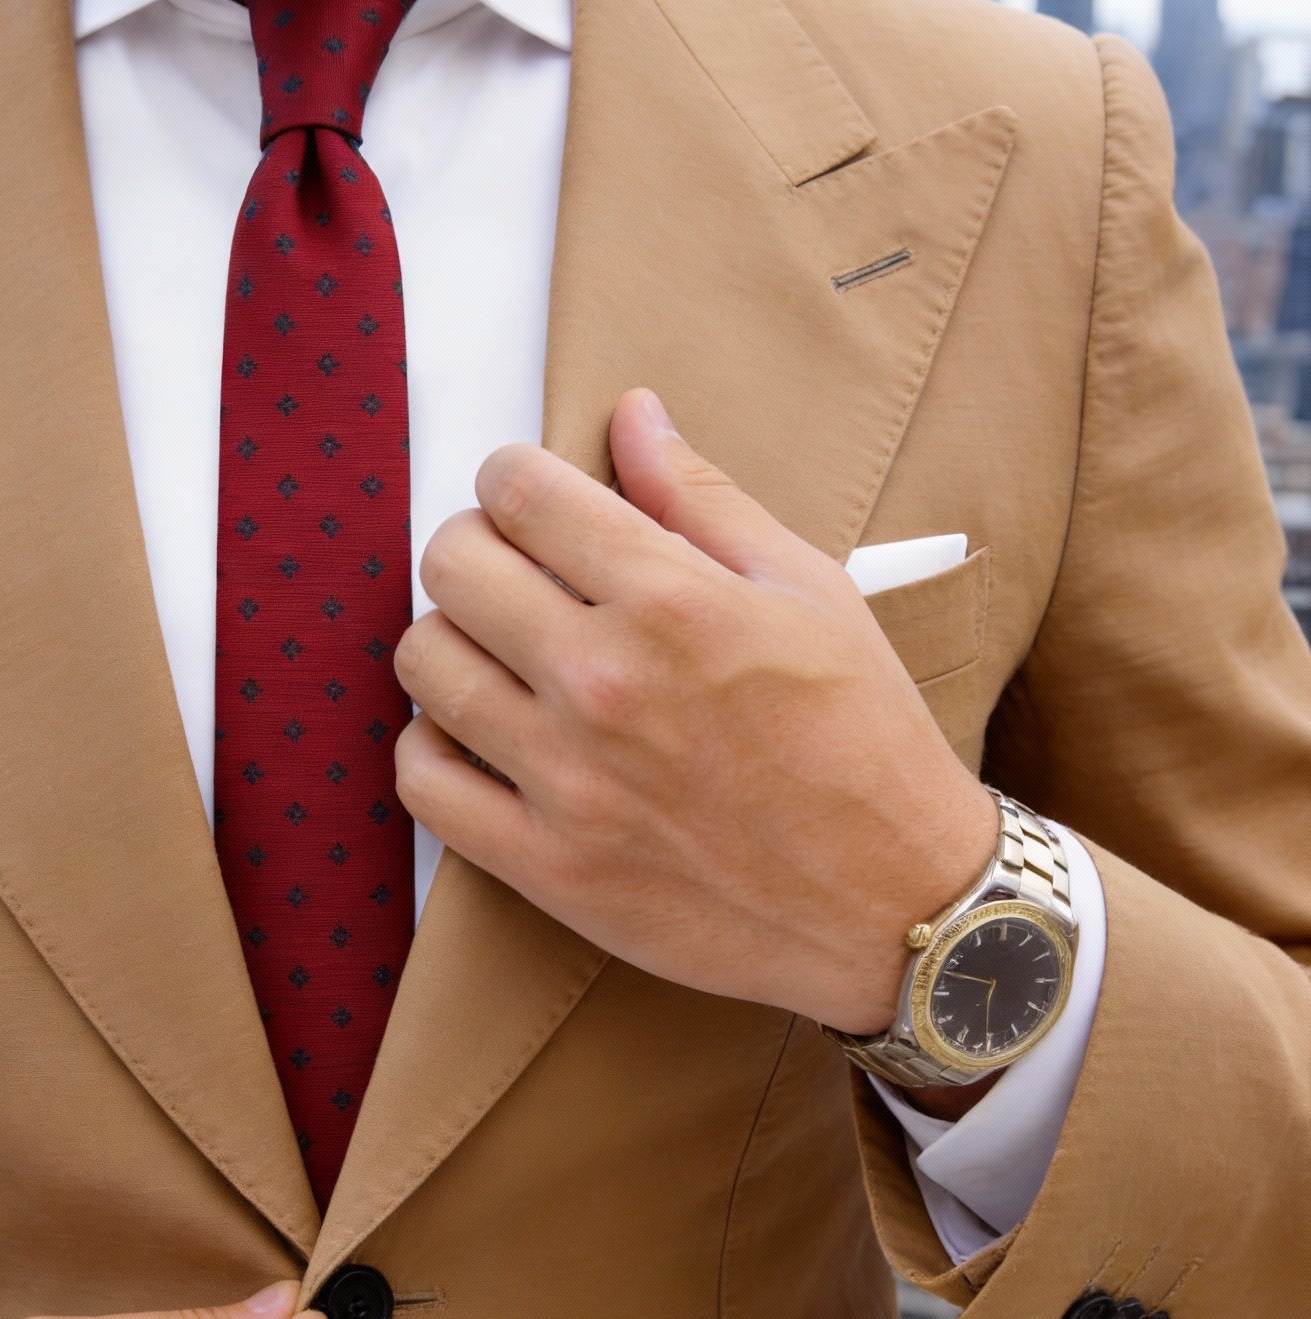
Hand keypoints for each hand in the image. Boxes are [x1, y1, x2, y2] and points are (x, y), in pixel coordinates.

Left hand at [393, 388, 995, 1036]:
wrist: (895, 904)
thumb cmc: (863, 740)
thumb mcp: (809, 592)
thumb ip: (704, 499)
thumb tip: (631, 415)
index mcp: (671, 602)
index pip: (519, 492)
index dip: (512, 478)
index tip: (529, 500)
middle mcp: (604, 682)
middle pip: (452, 565)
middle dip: (474, 547)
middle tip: (512, 572)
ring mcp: (566, 779)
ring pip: (424, 664)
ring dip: (449, 642)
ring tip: (497, 654)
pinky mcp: (546, 864)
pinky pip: (422, 781)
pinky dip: (432, 748)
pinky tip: (478, 736)